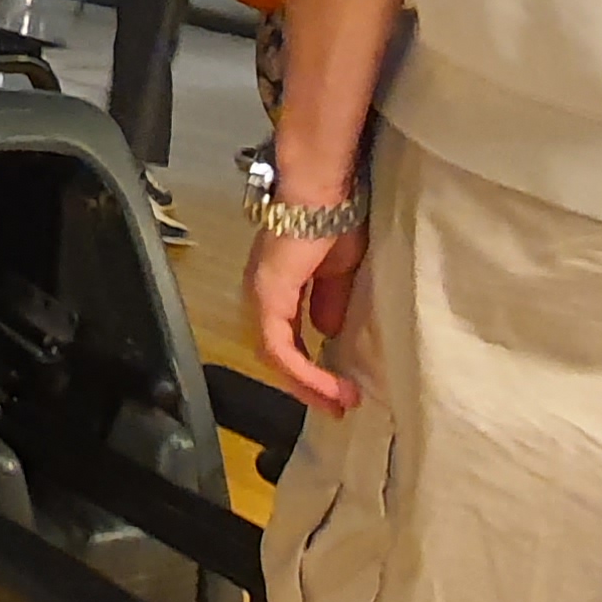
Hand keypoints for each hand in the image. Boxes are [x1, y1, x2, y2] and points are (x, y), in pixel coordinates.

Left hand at [248, 222, 363, 413]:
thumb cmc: (334, 220)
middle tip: (337, 407)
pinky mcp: (267, 299)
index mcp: (277, 287)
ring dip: (307, 385)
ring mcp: (260, 297)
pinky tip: (329, 387)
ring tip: (338, 402)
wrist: (325, 194)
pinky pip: (278, 348)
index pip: (285, 339)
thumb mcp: (339, 272)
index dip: (310, 368)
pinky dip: (303, 372)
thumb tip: (327, 332)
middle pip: (277, 354)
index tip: (341, 390)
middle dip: (307, 385)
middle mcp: (262, 295)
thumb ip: (329, 302)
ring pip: (275, 357)